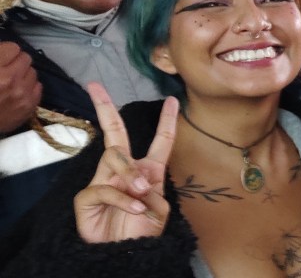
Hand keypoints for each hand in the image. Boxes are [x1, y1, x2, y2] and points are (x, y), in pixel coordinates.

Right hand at [0, 41, 40, 132]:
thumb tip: (4, 51)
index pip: (13, 48)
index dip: (6, 52)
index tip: (2, 57)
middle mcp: (10, 80)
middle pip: (26, 58)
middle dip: (16, 62)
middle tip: (6, 69)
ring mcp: (21, 94)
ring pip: (33, 72)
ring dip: (23, 75)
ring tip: (11, 81)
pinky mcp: (29, 106)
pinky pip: (37, 87)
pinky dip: (28, 87)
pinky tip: (17, 91)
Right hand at [74, 82, 177, 242]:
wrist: (124, 253)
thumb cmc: (142, 231)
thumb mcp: (159, 208)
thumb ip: (153, 189)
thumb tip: (139, 179)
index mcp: (148, 171)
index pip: (160, 141)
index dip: (167, 121)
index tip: (172, 100)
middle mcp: (125, 171)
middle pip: (116, 133)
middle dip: (106, 108)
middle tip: (95, 87)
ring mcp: (104, 181)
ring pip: (115, 157)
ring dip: (130, 173)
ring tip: (142, 192)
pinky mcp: (87, 196)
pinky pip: (105, 187)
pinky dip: (124, 198)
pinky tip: (135, 207)